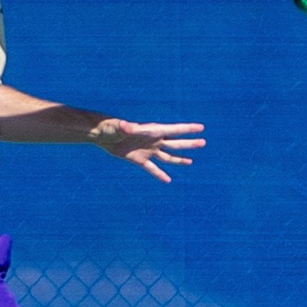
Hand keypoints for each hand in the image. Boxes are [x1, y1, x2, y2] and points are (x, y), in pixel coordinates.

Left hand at [87, 119, 205, 182]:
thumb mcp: (119, 127)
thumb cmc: (111, 127)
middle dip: (189, 143)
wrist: (102, 135)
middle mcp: (153, 141)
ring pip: (167, 156)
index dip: (188, 129)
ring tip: (190, 162)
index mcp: (152, 131)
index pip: (174, 130)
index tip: (201, 128)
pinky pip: (152, 169)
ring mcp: (147, 150)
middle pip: (175, 143)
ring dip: (179, 159)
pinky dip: (159, 174)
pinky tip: (167, 180)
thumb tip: (126, 126)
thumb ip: (125, 127)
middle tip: (203, 142)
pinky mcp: (139, 159)